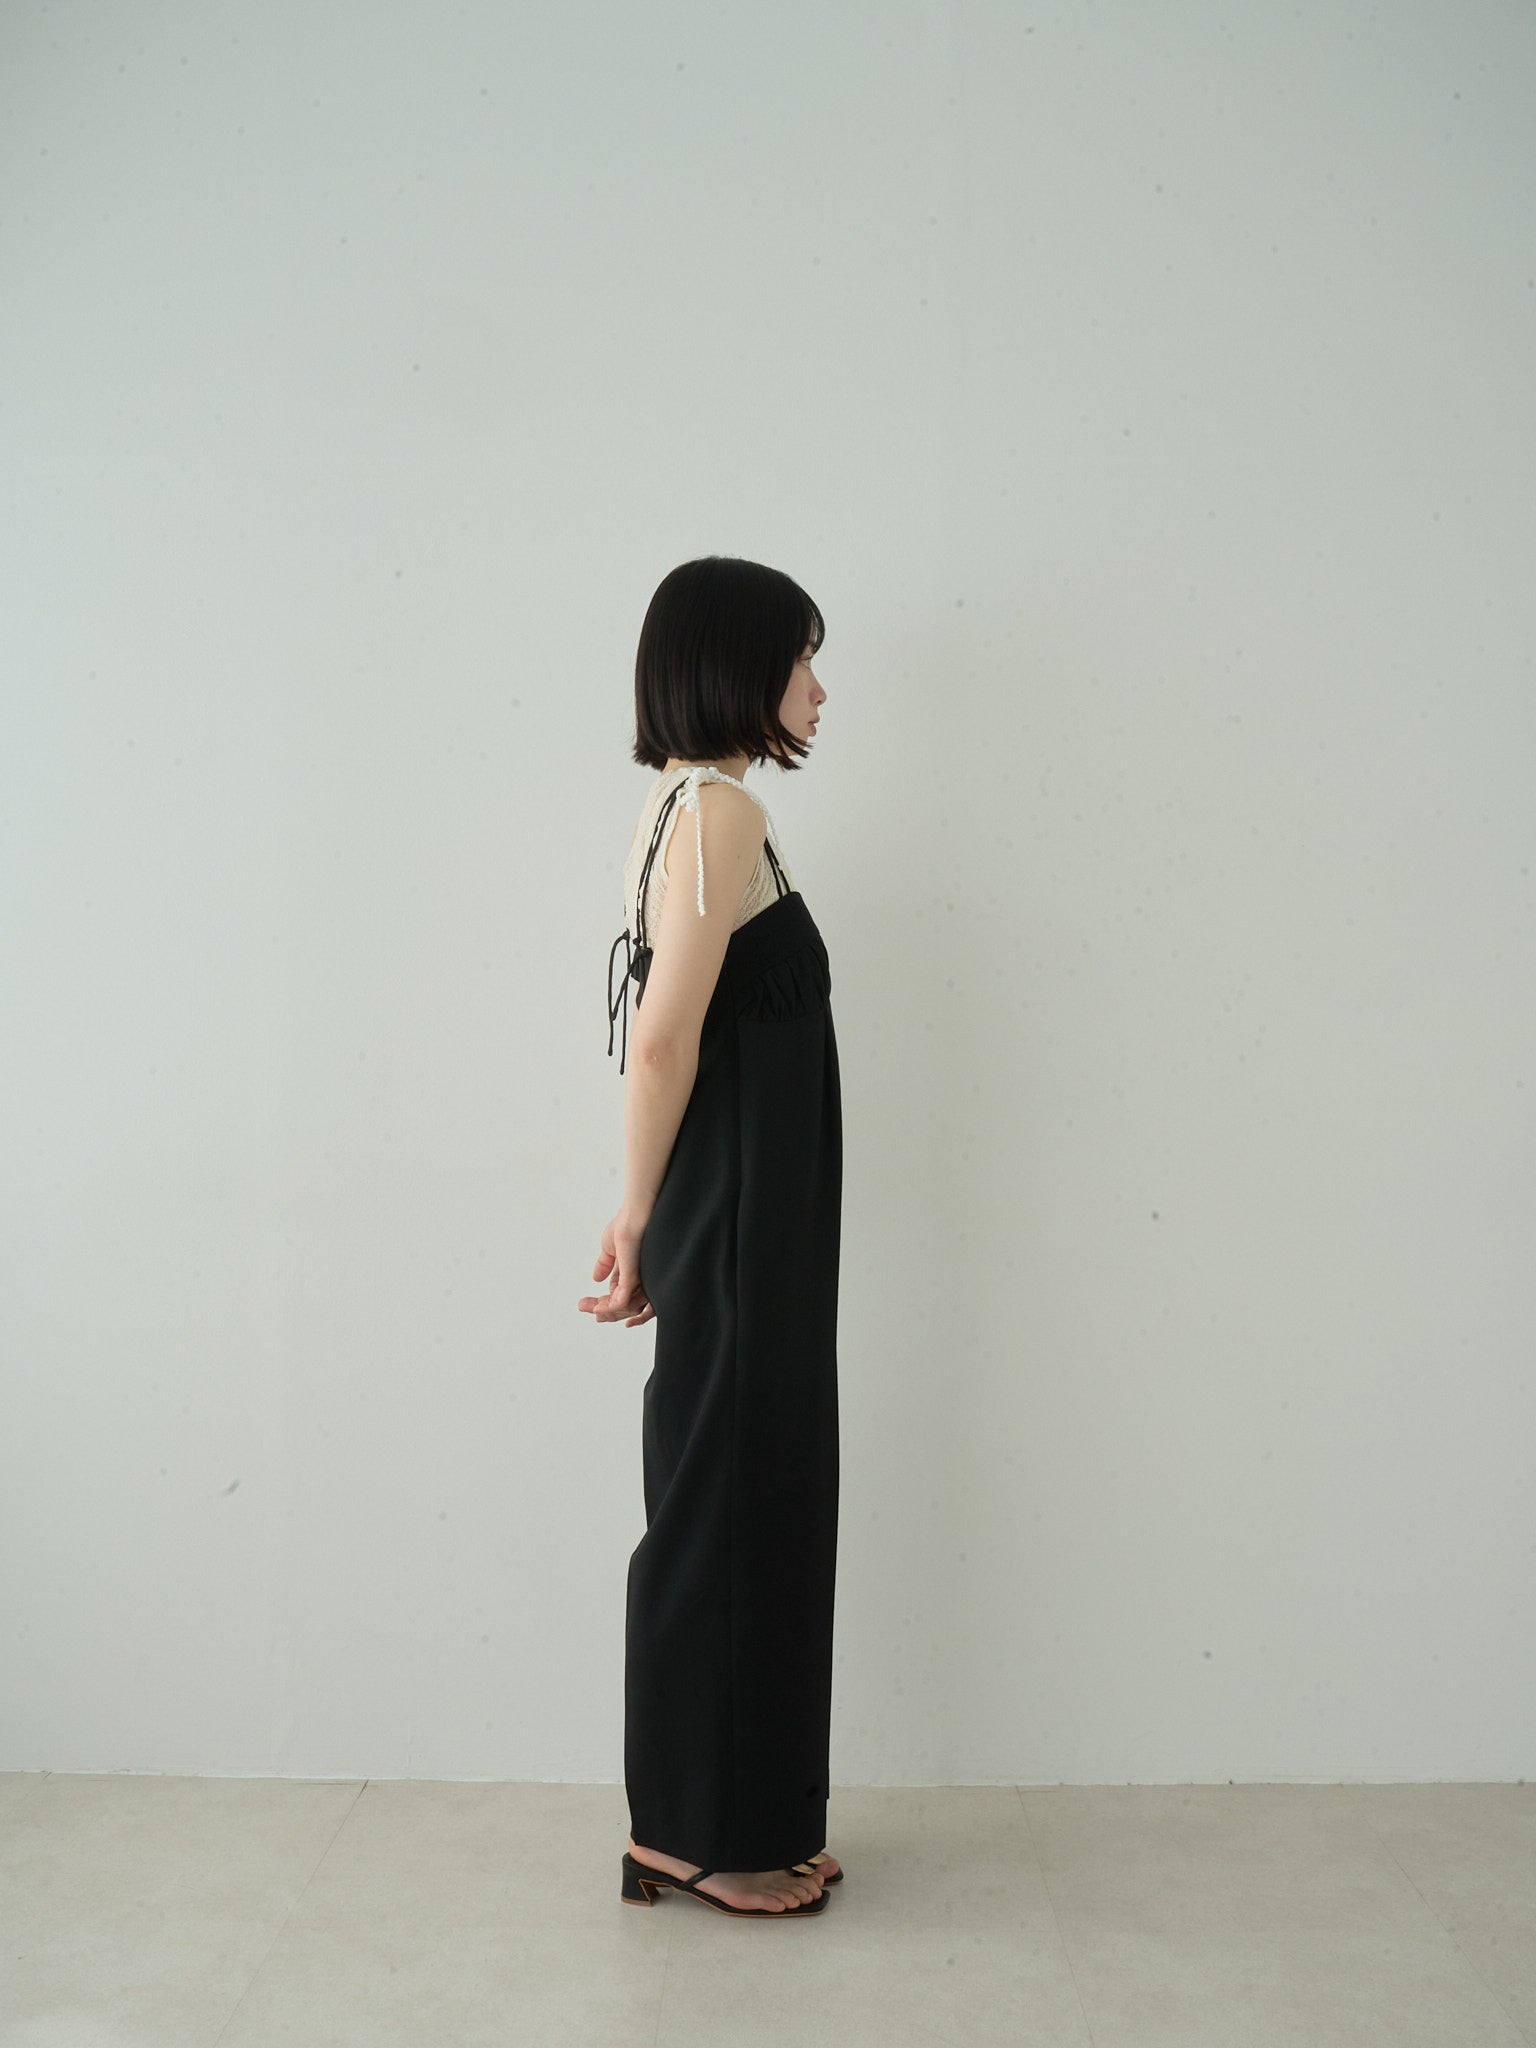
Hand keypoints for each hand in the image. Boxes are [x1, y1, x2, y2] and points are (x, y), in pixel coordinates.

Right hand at [577, 1208, 654, 1327]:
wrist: (633, 1215)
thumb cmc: (626, 1225)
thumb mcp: (610, 1249)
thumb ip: (605, 1264)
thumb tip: (595, 1278)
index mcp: (630, 1274)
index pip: (616, 1296)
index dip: (600, 1303)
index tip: (582, 1303)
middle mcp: (637, 1281)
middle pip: (619, 1305)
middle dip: (600, 1310)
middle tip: (582, 1306)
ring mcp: (637, 1281)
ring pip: (621, 1308)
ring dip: (603, 1311)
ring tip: (589, 1308)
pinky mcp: (634, 1279)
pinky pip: (621, 1301)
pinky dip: (608, 1308)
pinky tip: (597, 1308)